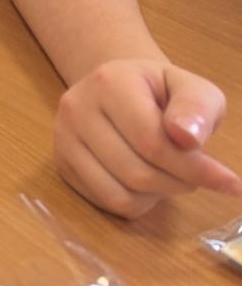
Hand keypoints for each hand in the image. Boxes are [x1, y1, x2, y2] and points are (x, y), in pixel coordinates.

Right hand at [53, 59, 240, 217]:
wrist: (116, 87)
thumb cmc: (159, 91)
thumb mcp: (189, 87)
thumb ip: (196, 107)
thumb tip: (187, 138)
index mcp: (108, 82)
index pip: (152, 141)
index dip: (195, 169)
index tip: (231, 182)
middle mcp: (76, 108)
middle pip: (137, 173)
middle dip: (179, 182)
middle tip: (196, 175)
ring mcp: (63, 138)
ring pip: (121, 194)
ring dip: (158, 194)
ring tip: (169, 174)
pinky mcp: (62, 164)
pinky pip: (107, 203)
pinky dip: (137, 203)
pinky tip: (145, 182)